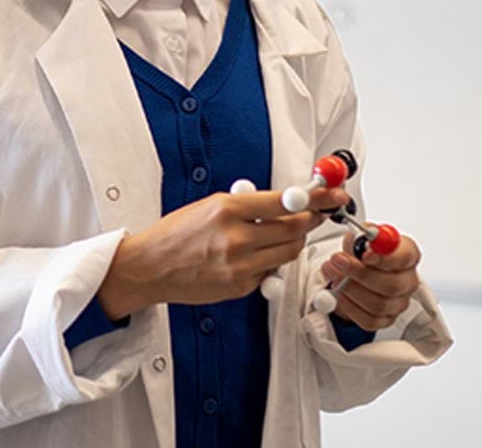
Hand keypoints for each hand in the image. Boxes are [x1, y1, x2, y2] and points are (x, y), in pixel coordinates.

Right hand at [96, 186, 349, 319]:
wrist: (150, 267)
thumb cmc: (176, 233)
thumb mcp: (209, 206)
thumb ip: (246, 204)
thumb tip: (283, 199)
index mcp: (228, 210)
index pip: (284, 202)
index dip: (314, 198)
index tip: (331, 194)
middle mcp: (236, 238)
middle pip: (294, 229)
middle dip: (312, 219)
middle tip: (320, 212)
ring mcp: (239, 266)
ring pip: (288, 252)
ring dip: (294, 241)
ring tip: (286, 233)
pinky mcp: (240, 287)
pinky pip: (269, 271)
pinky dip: (270, 261)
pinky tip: (256, 255)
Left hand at [321, 231, 420, 330]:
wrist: (355, 269)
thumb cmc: (362, 251)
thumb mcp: (362, 235)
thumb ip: (365, 235)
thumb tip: (364, 236)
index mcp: (408, 255)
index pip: (405, 257)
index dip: (386, 258)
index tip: (365, 254)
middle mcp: (408, 281)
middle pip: (392, 285)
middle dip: (360, 273)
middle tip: (338, 260)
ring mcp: (399, 303)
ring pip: (379, 304)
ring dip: (350, 288)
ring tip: (332, 272)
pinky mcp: (386, 320)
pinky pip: (369, 320)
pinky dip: (349, 306)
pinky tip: (338, 292)